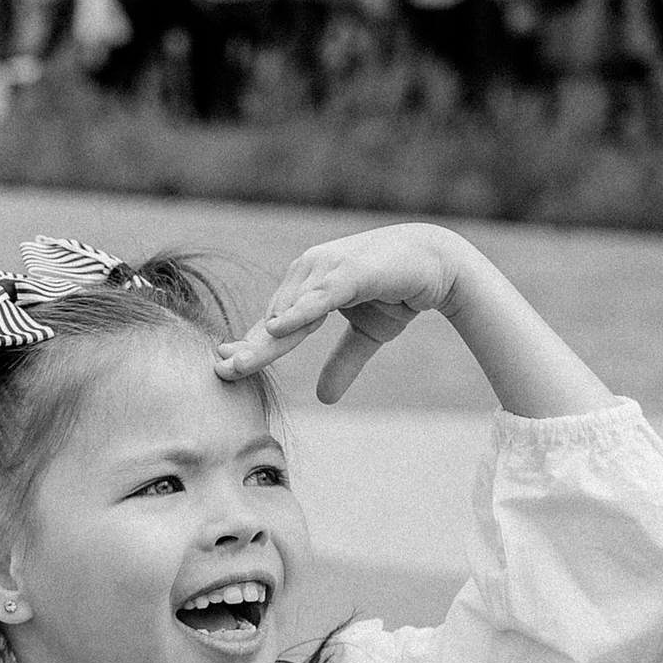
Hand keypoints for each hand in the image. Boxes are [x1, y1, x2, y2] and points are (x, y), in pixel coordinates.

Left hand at [215, 223, 474, 401]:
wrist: (441, 263)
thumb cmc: (400, 291)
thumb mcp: (369, 335)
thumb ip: (342, 363)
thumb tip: (324, 399)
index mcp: (309, 286)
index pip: (275, 322)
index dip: (252, 346)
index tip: (223, 367)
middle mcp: (311, 272)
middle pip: (276, 318)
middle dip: (250, 347)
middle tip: (221, 371)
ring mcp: (328, 269)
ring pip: (292, 311)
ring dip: (267, 339)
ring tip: (242, 364)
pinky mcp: (351, 271)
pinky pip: (320, 295)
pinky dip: (300, 311)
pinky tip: (279, 328)